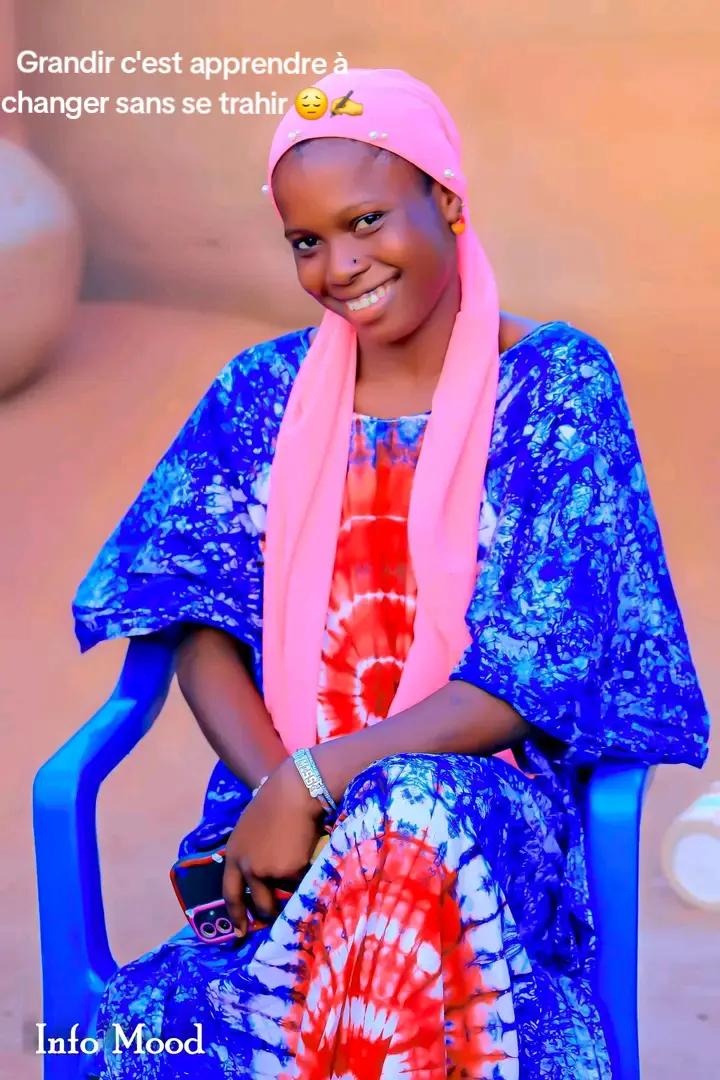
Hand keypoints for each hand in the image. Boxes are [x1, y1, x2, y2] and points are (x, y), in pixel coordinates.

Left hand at [222, 756, 323, 934]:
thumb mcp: (253, 828)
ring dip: (292, 887)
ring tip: (301, 866)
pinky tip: (309, 851)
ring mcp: (268, 871)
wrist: (296, 791)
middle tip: (278, 918)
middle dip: (269, 913)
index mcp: (234, 854)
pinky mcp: (290, 871)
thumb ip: (253, 851)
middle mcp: (247, 867)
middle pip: (259, 903)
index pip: (230, 892)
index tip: (239, 933)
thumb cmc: (277, 802)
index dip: (235, 914)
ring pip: (284, 892)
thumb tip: (264, 873)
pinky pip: (302, 880)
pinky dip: (307, 872)